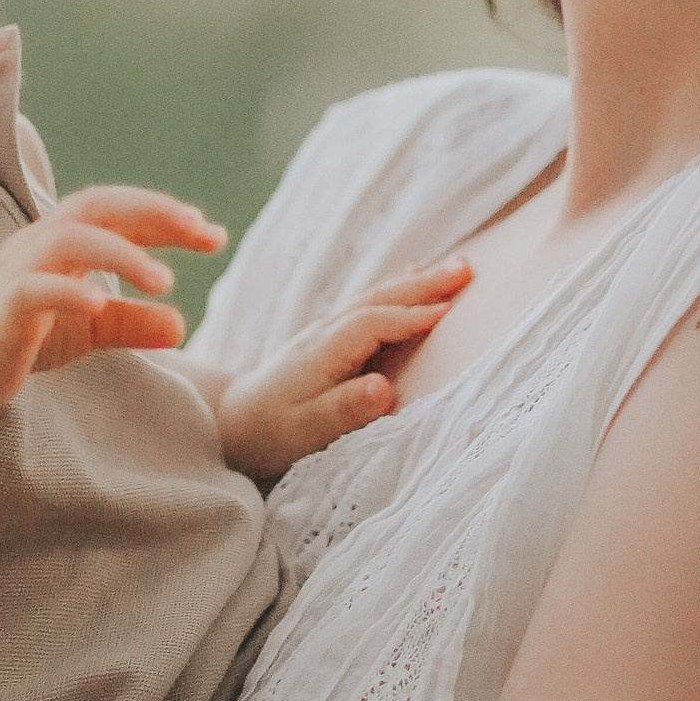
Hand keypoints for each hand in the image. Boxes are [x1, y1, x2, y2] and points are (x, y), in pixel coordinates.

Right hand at [0, 189, 226, 414]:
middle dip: (152, 212)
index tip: (215, 235)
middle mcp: (41, 244)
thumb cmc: (16, 337)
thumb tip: (182, 326)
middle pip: (98, 206)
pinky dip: (67, 293)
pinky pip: (33, 290)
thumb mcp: (86, 330)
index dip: (168, 217)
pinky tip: (100, 306)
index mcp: (64, 242)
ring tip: (163, 281)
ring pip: (69, 240)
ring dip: (120, 254)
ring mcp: (17, 272)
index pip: (120, 213)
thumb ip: (130, 324)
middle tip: (200, 232)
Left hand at [216, 255, 470, 490]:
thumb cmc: (270, 433)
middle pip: (378, 299)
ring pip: (376, 296)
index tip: (450, 313)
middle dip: (424, 284)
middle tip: (467, 269)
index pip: (372, 324)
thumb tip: (384, 390)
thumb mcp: (304, 431)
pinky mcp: (330, 338)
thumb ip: (343, 411)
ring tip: (457, 267)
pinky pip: (369, 304)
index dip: (410, 317)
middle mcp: (325, 333)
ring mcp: (326, 331)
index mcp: (322, 352)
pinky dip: (397, 288)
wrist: (232, 422)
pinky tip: (414, 275)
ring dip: (417, 281)